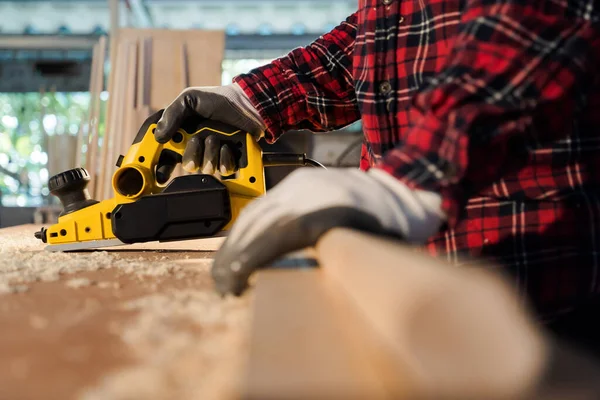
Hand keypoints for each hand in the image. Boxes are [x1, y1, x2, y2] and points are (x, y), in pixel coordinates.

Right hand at [154, 84, 265, 174]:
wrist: (249, 103)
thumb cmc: (219, 99)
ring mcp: (214, 154)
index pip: (167, 155)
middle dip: (191, 154)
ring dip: (211, 152)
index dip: (162, 166)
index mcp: (183, 134)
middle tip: (197, 139)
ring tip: (218, 137)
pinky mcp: (230, 160)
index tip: (160, 174)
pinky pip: (224, 169)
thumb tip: (158, 136)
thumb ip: (172, 114)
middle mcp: (197, 147)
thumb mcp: (190, 99)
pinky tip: (229, 145)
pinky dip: (226, 157)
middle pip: (187, 164)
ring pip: (206, 168)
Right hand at [211, 167, 446, 295]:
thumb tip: (322, 295)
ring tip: (224, 273)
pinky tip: (239, 247)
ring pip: (257, 211)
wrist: (404, 185)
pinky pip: (264, 204)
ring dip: (236, 241)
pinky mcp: (297, 182)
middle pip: (259, 221)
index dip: (249, 257)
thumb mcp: (379, 250)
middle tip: (223, 287)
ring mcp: (302, 182)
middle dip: (235, 254)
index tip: (233, 283)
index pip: (276, 232)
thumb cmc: (395, 228)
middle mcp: (309, 190)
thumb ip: (350, 265)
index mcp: (329, 208)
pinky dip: (247, 227)